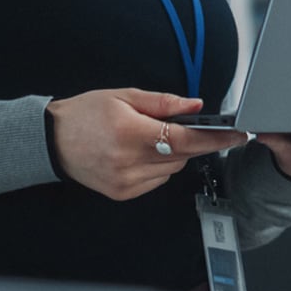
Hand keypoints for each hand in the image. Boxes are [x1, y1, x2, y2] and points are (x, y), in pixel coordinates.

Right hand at [45, 89, 244, 201]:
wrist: (51, 141)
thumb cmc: (84, 115)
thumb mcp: (124, 96)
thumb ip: (163, 102)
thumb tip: (195, 105)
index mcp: (131, 133)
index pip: (186, 139)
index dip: (216, 138)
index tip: (238, 134)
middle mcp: (129, 162)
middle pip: (183, 156)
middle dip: (192, 141)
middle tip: (181, 126)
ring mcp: (126, 182)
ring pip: (173, 170)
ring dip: (173, 154)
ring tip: (148, 138)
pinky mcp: (123, 193)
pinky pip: (157, 181)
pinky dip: (158, 167)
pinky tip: (139, 154)